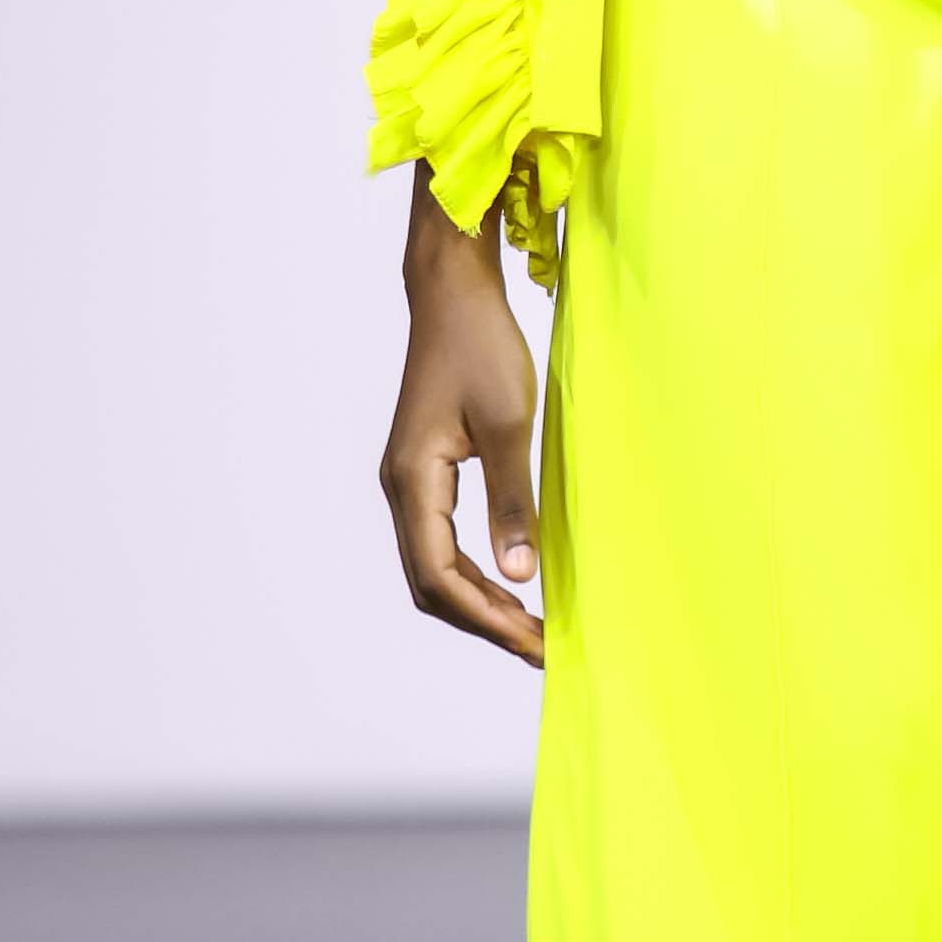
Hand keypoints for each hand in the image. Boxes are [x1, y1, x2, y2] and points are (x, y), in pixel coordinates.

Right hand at [380, 179, 544, 662]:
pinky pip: (441, 542)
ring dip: (479, 602)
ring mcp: (409, 482)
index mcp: (412, 480)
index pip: (440, 576)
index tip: (535, 643)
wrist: (453, 293)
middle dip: (484, 622)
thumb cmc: (480, 345)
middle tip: (541, 647)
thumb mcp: (507, 424)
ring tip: (531, 627)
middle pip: (430, 585)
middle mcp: (400, 488)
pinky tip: (512, 581)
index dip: (488, 618)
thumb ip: (513, 501)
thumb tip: (520, 574)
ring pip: (433, 568)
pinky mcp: (425, 473)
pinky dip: (474, 573)